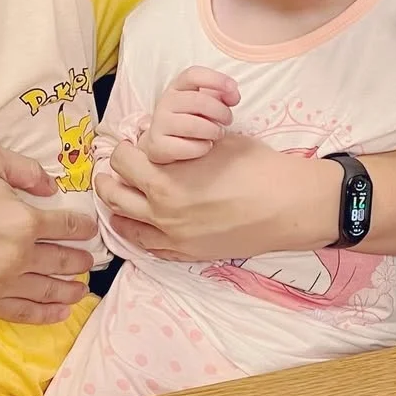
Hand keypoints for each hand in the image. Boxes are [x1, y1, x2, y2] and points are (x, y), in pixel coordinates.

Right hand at [0, 143, 96, 324]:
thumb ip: (26, 170)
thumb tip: (51, 188)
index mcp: (26, 220)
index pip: (68, 226)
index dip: (83, 227)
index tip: (90, 229)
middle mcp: (20, 256)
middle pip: (62, 261)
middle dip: (79, 260)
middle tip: (88, 261)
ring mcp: (2, 282)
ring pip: (47, 290)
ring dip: (68, 290)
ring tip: (80, 290)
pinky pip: (23, 312)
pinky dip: (45, 314)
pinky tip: (59, 313)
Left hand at [97, 132, 338, 260]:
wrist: (288, 205)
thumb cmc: (255, 167)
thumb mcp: (212, 143)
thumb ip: (180, 146)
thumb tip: (161, 141)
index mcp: (164, 180)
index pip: (123, 162)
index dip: (123, 149)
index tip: (127, 146)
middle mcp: (162, 212)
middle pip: (116, 196)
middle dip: (108, 181)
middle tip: (108, 174)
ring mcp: (175, 238)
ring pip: (128, 227)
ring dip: (117, 211)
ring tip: (115, 202)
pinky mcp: (190, 254)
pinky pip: (152, 249)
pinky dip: (140, 237)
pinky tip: (139, 228)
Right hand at [139, 67, 239, 163]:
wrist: (160, 143)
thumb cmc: (188, 118)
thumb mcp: (202, 103)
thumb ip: (220, 96)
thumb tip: (234, 96)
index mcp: (177, 87)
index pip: (193, 75)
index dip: (215, 79)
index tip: (233, 88)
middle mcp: (165, 102)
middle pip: (198, 101)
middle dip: (221, 111)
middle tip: (228, 120)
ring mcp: (160, 123)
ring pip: (193, 125)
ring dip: (214, 131)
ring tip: (218, 134)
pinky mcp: (159, 145)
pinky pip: (188, 147)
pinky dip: (203, 147)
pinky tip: (205, 145)